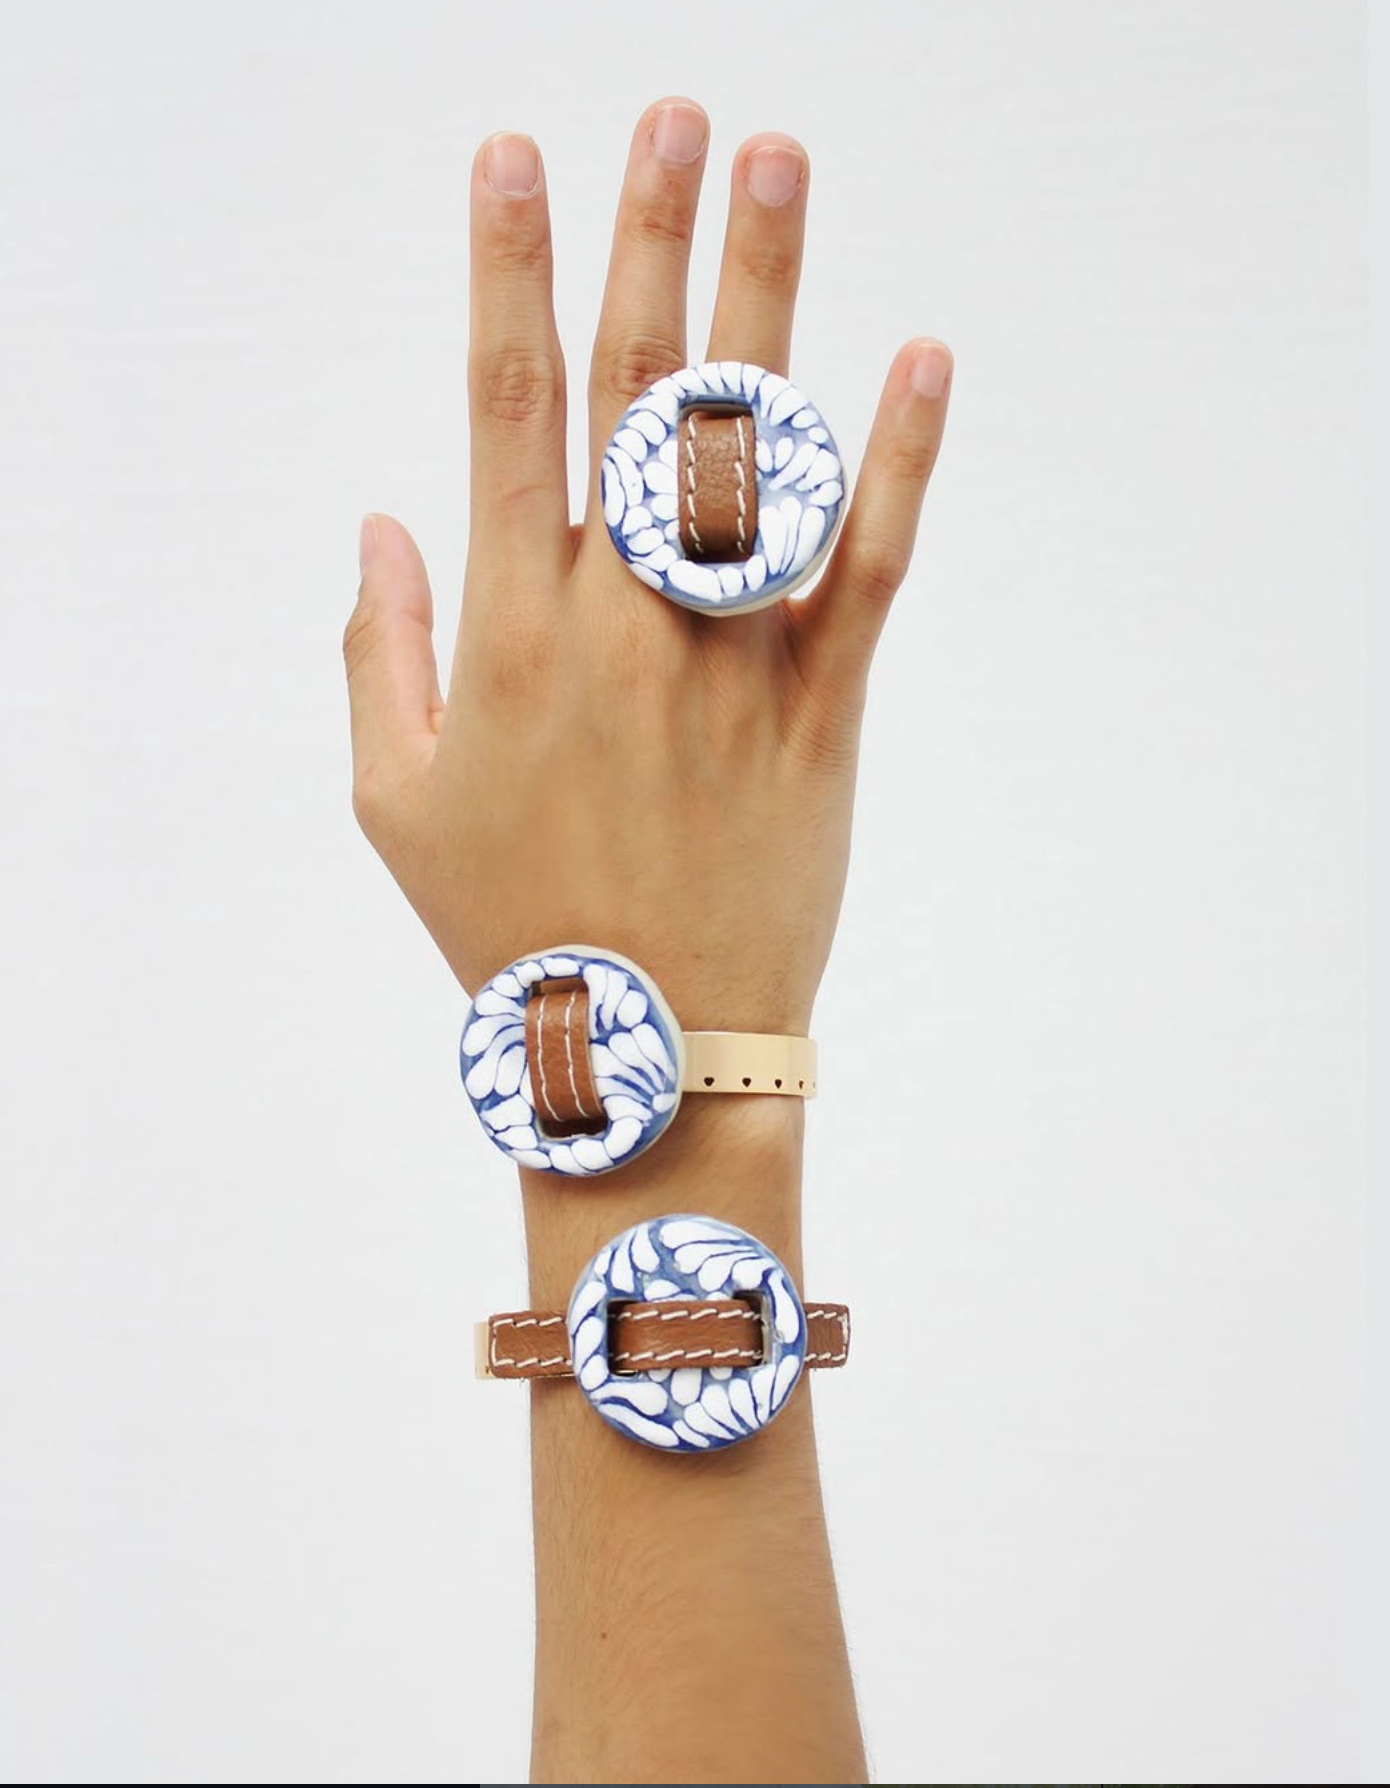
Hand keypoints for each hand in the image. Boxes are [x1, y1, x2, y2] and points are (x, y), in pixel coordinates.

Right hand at [343, 98, 951, 1038]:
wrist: (651, 1047)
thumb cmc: (511, 925)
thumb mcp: (395, 803)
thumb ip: (382, 653)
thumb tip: (376, 520)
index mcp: (510, 633)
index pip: (503, 410)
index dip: (507, 273)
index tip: (515, 156)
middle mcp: (620, 622)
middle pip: (632, 395)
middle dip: (647, 240)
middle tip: (673, 112)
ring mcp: (729, 659)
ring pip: (748, 453)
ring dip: (765, 297)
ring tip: (777, 161)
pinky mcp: (822, 708)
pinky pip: (865, 568)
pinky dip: (897, 464)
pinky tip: (920, 356)